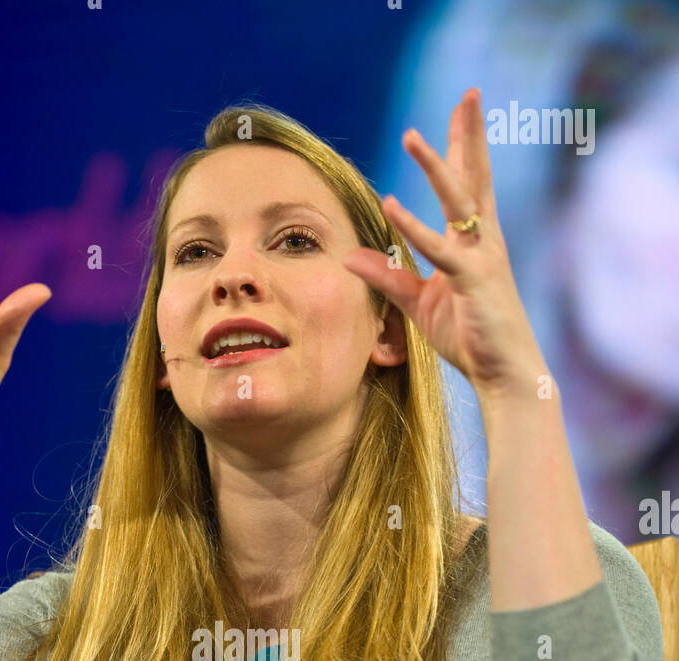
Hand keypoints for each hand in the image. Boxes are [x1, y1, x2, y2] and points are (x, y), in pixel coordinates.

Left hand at [342, 89, 545, 395]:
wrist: (503, 372)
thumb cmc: (469, 336)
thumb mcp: (419, 303)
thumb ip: (388, 276)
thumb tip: (351, 257)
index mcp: (474, 242)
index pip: (469, 184)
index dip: (463, 145)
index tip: (463, 108)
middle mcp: (483, 241)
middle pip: (475, 176)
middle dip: (470, 134)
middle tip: (470, 94)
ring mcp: (481, 258)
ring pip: (458, 201)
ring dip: (434, 166)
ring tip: (411, 135)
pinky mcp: (473, 281)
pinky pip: (439, 250)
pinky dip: (414, 228)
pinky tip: (391, 206)